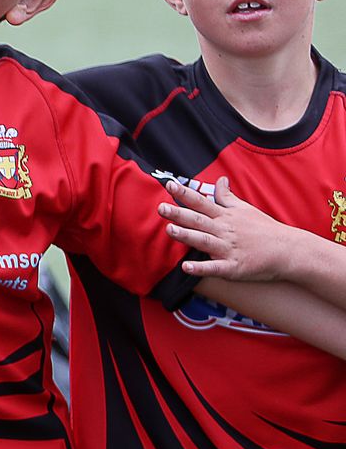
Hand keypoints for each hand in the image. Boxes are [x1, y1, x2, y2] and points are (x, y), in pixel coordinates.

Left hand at [163, 177, 291, 280]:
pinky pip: (215, 268)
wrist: (289, 251)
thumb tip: (220, 180)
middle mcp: (224, 230)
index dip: (184, 194)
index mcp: (225, 216)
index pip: (201, 202)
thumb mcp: (245, 209)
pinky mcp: (234, 267)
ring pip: (204, 241)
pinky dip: (201, 268)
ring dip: (187, 236)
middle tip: (160, 207)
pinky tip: (186, 267)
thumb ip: (227, 197)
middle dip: (179, 213)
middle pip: (198, 220)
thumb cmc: (264, 229)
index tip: (168, 184)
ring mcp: (229, 249)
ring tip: (169, 230)